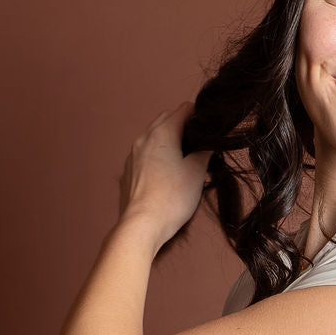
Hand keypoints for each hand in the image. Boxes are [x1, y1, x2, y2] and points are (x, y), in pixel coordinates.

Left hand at [118, 101, 210, 245]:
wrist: (142, 225)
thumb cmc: (171, 198)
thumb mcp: (197, 172)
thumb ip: (204, 151)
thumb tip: (208, 143)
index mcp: (162, 133)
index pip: (183, 109)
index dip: (199, 116)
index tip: (208, 130)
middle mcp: (143, 139)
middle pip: (165, 119)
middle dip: (183, 126)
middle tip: (198, 144)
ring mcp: (132, 156)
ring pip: (153, 137)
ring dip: (168, 141)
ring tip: (183, 160)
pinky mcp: (127, 172)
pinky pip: (144, 155)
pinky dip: (156, 156)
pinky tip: (165, 175)